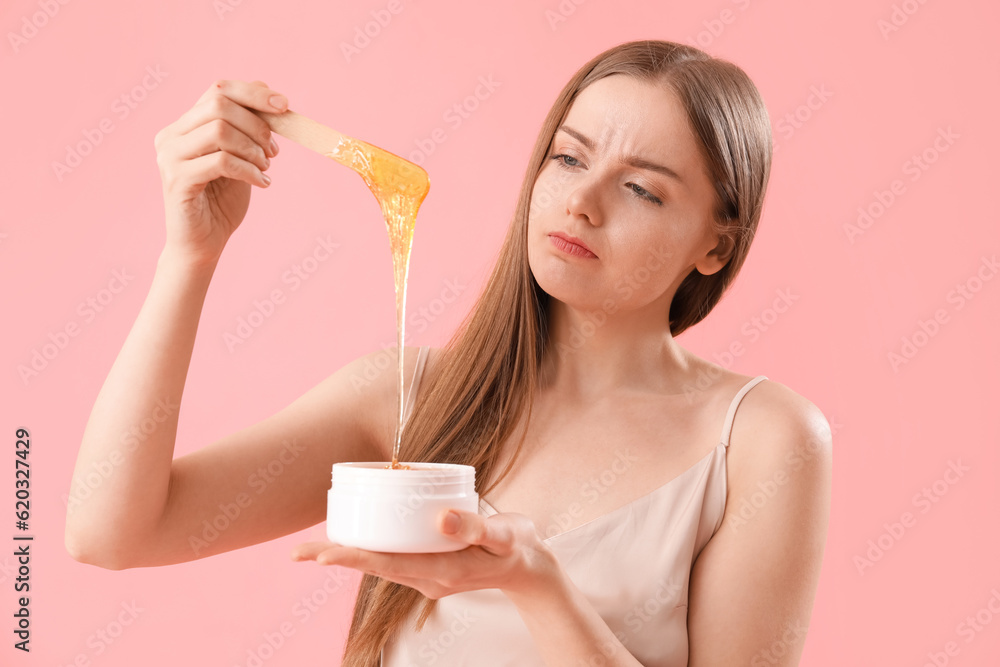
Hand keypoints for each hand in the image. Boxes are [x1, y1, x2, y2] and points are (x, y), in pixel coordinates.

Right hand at [153, 79, 287, 266]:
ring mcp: (170, 157)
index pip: (218, 90)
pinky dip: (249, 170)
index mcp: (184, 126)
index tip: (284, 106)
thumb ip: (247, 126)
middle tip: (274, 152)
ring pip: (220, 131)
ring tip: (265, 168)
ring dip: (253, 149)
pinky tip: (262, 183)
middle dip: (257, 125)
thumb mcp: (241, 157)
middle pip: (219, 105)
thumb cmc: (221, 201)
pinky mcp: (177, 180)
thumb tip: (267, 88)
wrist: (203, 244)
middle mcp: (171, 136)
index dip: (254, 93)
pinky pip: (221, 161)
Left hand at [290, 510, 558, 600]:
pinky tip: (358, 538)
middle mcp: (428, 577)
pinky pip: (394, 558)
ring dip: (349, 555)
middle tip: (298, 552)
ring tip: (316, 548)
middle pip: (374, 566)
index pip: (386, 563)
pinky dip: (371, 549)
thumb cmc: (518, 547)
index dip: (352, 557)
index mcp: (441, 571)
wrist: (531, 567)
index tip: (322, 553)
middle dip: (337, 558)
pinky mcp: (431, 566)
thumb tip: (439, 519)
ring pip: (380, 564)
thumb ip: (475, 527)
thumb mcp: (504, 535)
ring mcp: (428, 575)